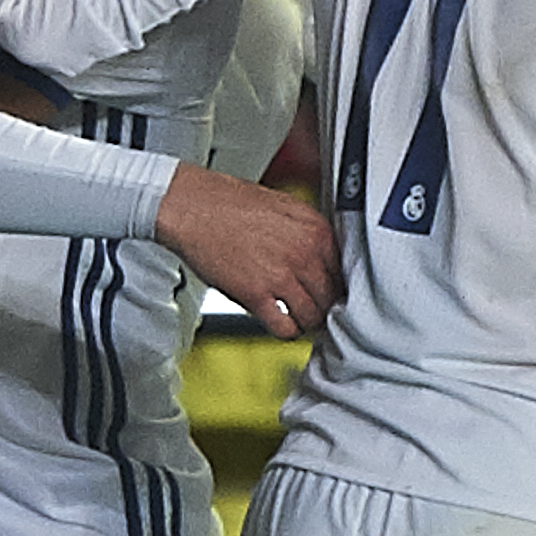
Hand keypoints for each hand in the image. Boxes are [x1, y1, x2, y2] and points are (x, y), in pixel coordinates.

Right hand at [155, 166, 338, 340]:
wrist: (191, 205)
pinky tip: (281, 325)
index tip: (332, 294)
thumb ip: (309, 232)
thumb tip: (323, 257)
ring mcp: (282, 274)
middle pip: (332, 297)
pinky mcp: (256, 293)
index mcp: (316, 230)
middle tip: (317, 312)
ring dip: (307, 323)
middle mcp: (305, 252)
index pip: (345, 272)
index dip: (338, 286)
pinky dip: (286, 331)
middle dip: (325, 307)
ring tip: (299, 321)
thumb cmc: (229, 203)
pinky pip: (285, 327)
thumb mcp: (285, 207)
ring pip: (313, 316)